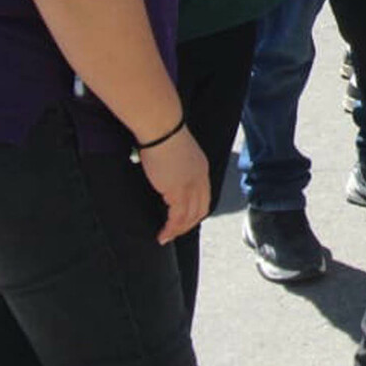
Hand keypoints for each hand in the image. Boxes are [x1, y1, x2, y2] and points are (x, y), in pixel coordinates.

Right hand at [137, 127, 210, 244]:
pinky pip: (177, 217)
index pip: (204, 195)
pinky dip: (171, 228)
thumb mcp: (174, 151)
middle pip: (201, 209)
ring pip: (190, 216)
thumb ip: (174, 163)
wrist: (162, 128)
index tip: (183, 218)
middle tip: (175, 233)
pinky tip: (162, 234)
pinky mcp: (178, 191)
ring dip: (178, 230)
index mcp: (201, 168)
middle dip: (189, 224)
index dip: (195, 209)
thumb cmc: (162, 134)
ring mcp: (191, 185)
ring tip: (165, 237)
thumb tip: (162, 169)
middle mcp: (200, 178)